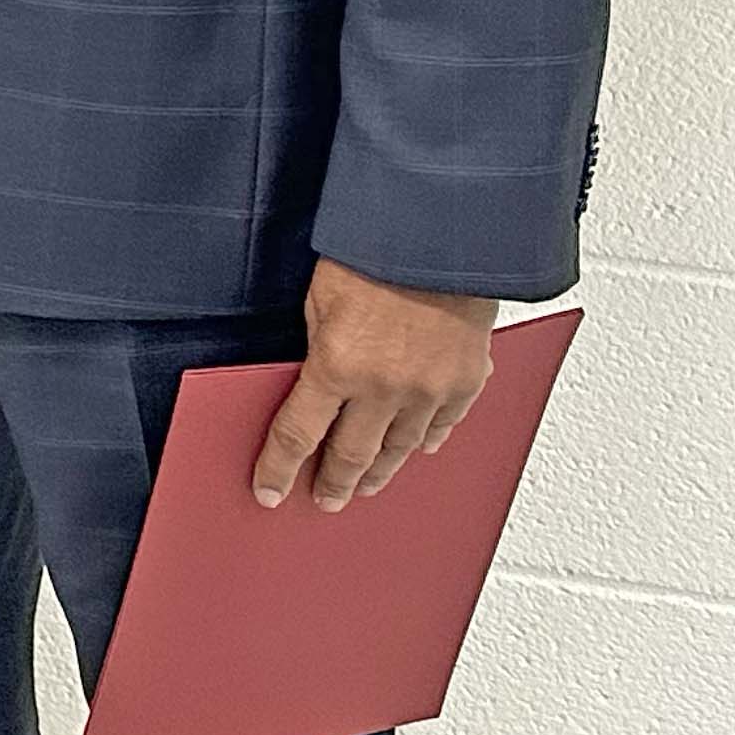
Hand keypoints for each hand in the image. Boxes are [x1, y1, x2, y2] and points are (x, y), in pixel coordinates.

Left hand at [251, 257, 499, 511]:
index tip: (269, 491)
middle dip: (334, 483)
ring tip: (365, 484)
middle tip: (324, 499)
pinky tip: (418, 449)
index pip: (298, 435)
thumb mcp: (319, 301)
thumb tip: (315, 384)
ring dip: (380, 470)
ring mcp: (430, 389)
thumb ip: (318, 349)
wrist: (441, 235)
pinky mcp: (466, 380)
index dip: (279, 469)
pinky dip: (427, 440)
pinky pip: (444, 425)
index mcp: (337, 367)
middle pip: (353, 454)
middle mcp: (385, 388)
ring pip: (401, 448)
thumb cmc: (374, 254)